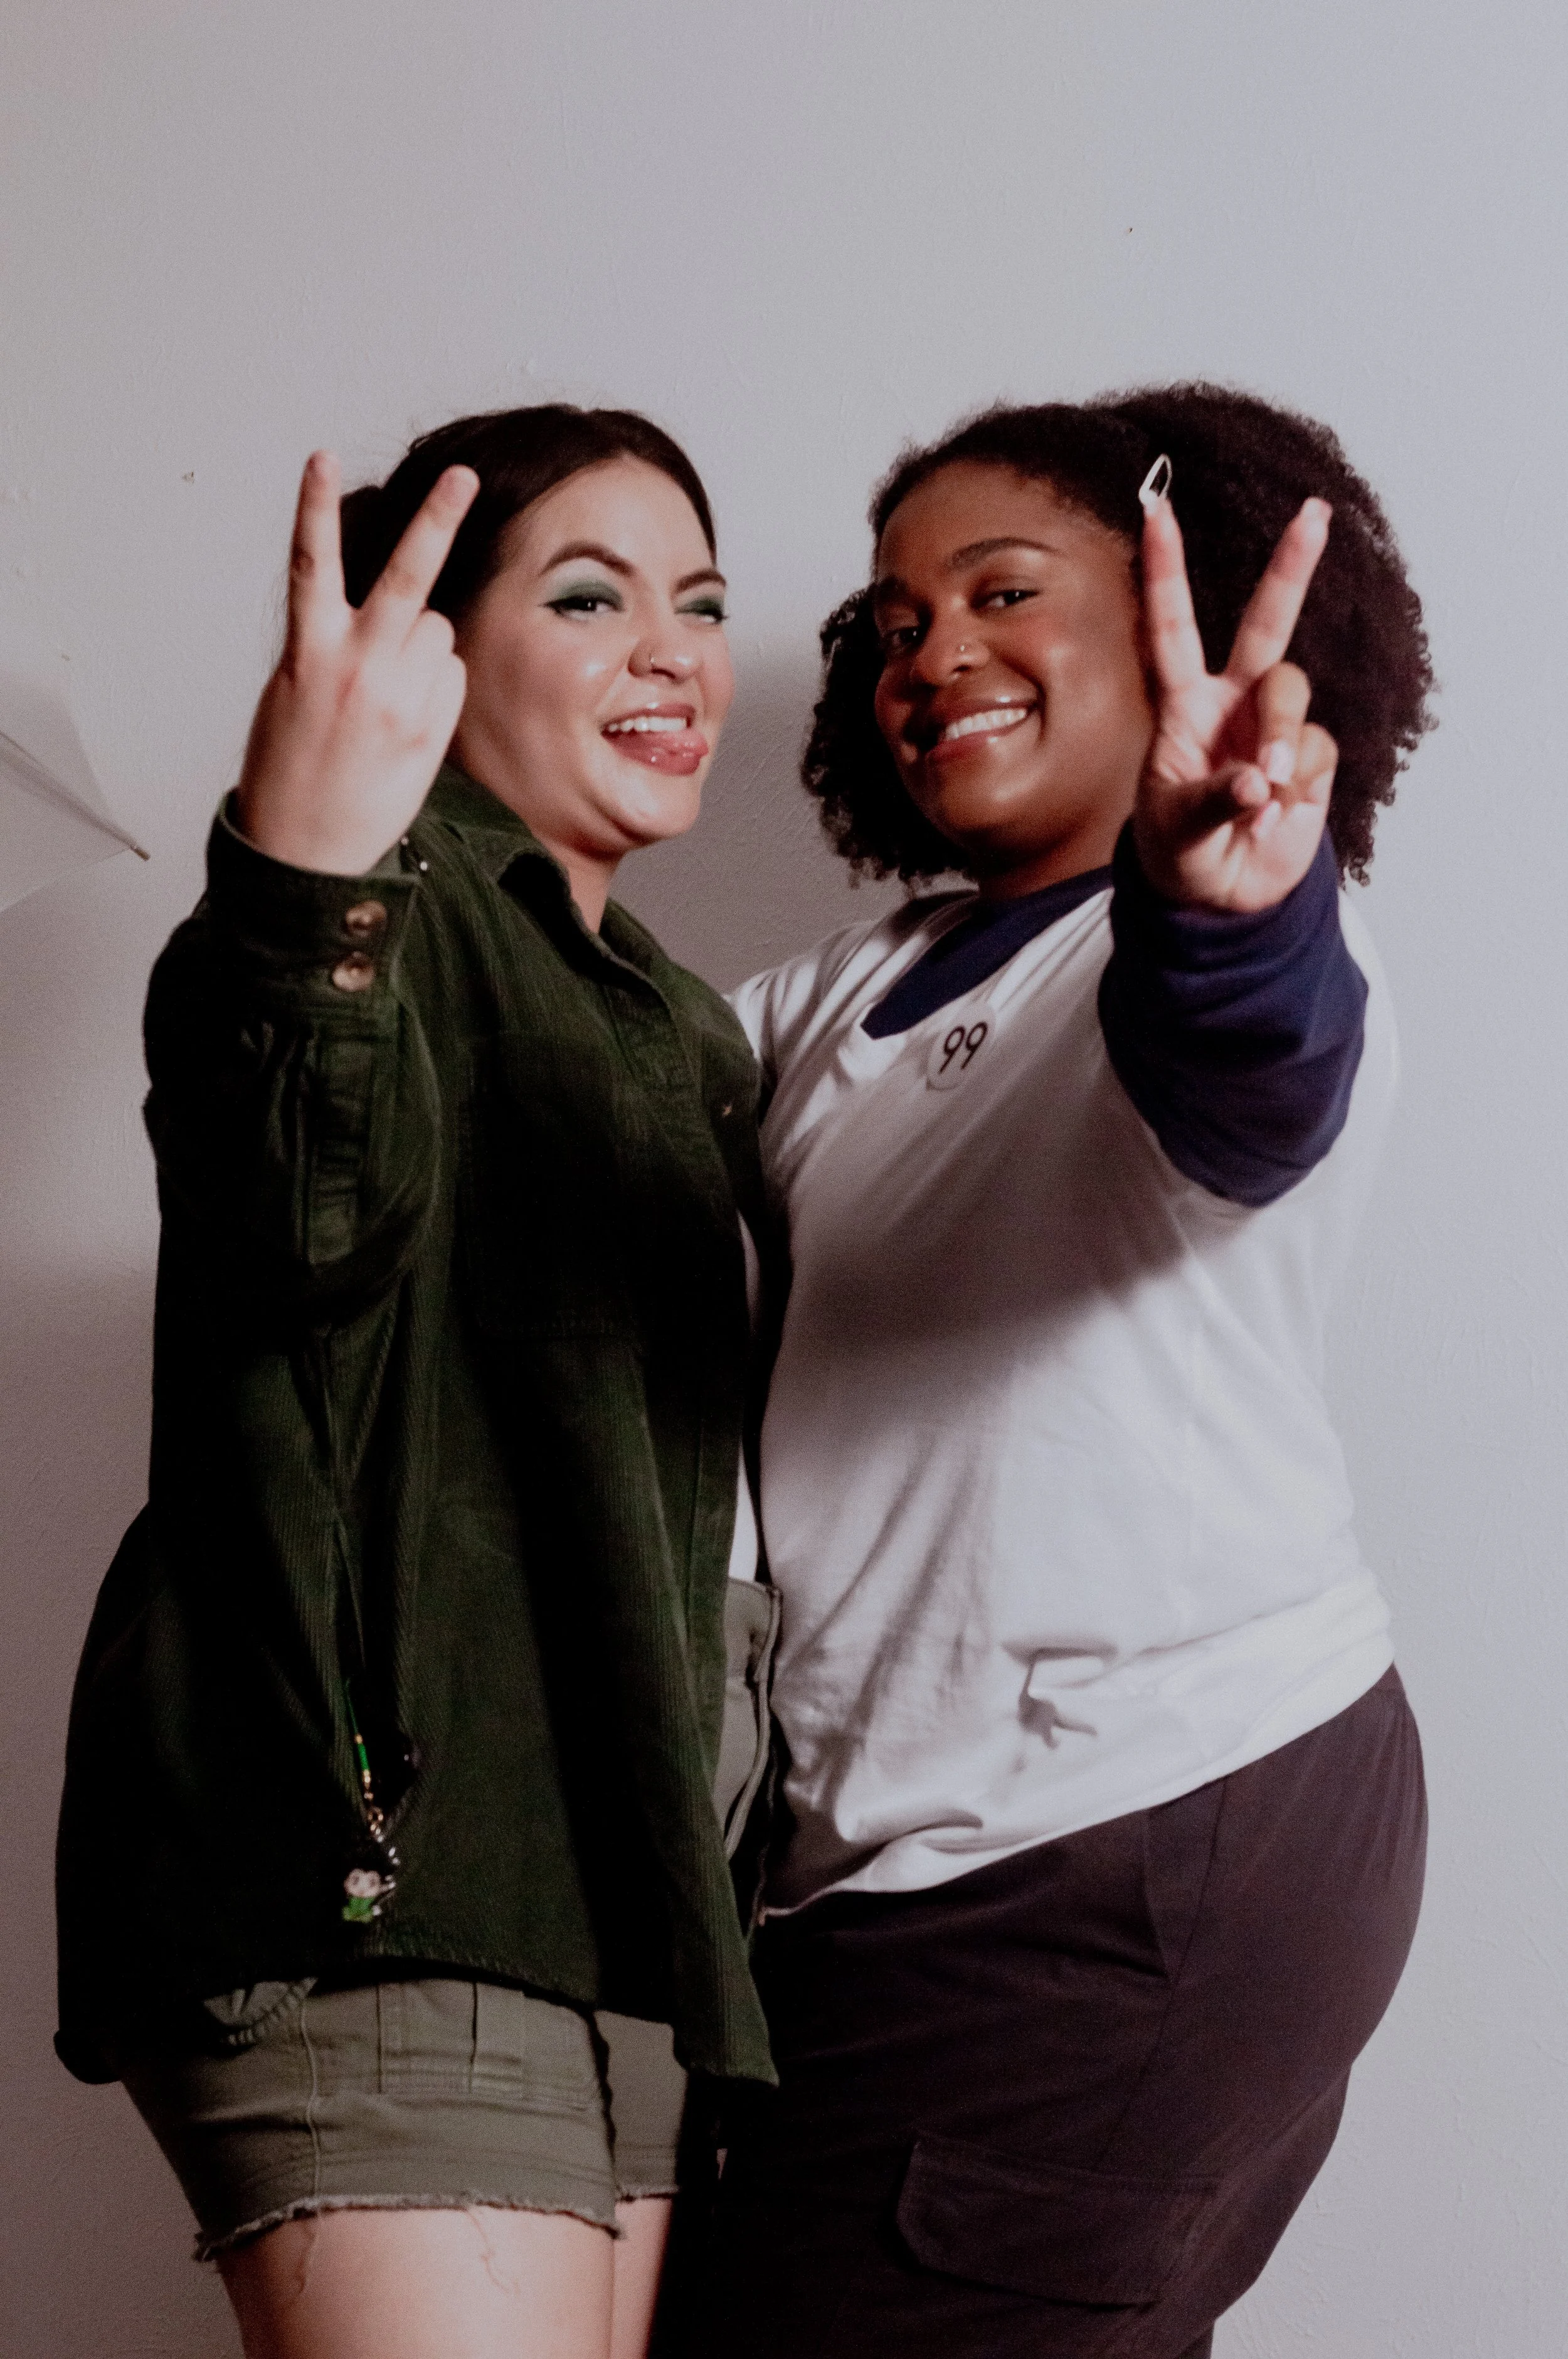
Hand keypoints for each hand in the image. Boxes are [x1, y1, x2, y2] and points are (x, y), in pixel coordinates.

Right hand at [233, 452, 478, 874]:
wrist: (305, 851)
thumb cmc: (290, 769)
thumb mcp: (290, 693)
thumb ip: (330, 645)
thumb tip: (387, 619)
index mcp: (308, 652)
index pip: (312, 563)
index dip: (314, 508)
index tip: (321, 459)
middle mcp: (355, 668)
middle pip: (404, 577)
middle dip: (436, 520)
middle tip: (462, 478)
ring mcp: (398, 698)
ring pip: (435, 630)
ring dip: (423, 642)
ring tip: (390, 691)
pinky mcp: (428, 728)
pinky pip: (450, 676)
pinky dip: (438, 682)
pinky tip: (409, 717)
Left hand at [1133, 493, 1336, 911]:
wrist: (1220, 901)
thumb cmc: (1180, 855)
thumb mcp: (1177, 829)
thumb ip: (1214, 797)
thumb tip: (1261, 776)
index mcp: (1182, 705)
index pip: (1171, 628)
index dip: (1164, 572)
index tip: (1155, 512)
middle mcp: (1232, 703)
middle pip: (1266, 623)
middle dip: (1290, 567)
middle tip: (1314, 513)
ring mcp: (1274, 726)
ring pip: (1292, 691)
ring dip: (1280, 733)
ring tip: (1262, 796)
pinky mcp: (1309, 757)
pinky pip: (1314, 748)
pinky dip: (1297, 783)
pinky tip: (1274, 816)